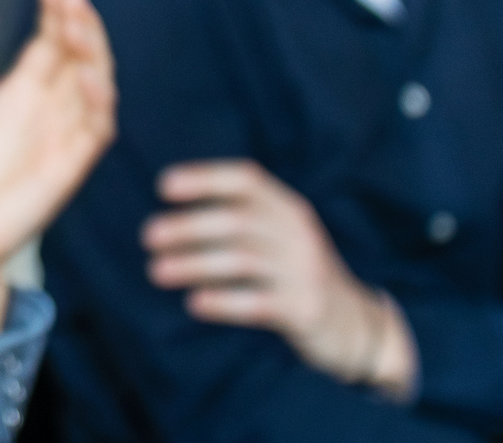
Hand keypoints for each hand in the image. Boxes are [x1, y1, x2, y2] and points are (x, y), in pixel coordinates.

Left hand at [0, 0, 117, 333]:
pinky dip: (98, 98)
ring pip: (97, 82)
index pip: (50, 41)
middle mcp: (46, 109)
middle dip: (79, 21)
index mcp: (17, 92)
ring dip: (94, 50)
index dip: (56, 10)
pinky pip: (98, 127)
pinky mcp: (70, 165)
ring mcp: (62, 135)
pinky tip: (83, 72)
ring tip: (76, 21)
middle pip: (78, 54)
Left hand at [144, 160, 412, 398]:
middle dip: (188, 226)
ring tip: (156, 271)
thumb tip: (168, 221)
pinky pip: (259, 303)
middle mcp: (299, 233)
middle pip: (237, 220)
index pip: (247, 180)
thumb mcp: (278, 238)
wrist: (354, 324)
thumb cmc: (296, 275)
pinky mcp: (306, 309)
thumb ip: (238, 221)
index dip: (205, 178)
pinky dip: (223, 302)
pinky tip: (194, 304)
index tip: (163, 187)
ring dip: (194, 264)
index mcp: (288, 208)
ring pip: (243, 260)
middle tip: (148, 237)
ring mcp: (304, 271)